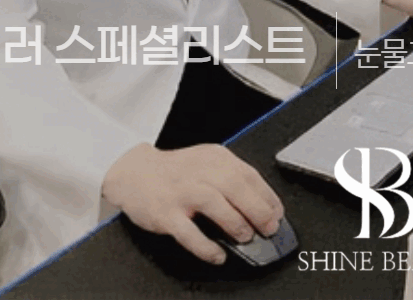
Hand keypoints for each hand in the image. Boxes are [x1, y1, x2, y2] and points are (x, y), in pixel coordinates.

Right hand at [101, 143, 283, 264]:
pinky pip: (187, 232)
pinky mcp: (165, 213)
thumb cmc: (177, 172)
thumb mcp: (207, 163)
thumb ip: (231, 178)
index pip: (248, 175)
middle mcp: (200, 171)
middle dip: (257, 210)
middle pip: (235, 186)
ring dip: (235, 222)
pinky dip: (205, 245)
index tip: (277, 213)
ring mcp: (181, 191)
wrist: (135, 171)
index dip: (267, 196)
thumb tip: (262, 204)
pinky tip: (218, 254)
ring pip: (214, 203)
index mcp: (215, 158)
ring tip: (246, 237)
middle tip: (268, 228)